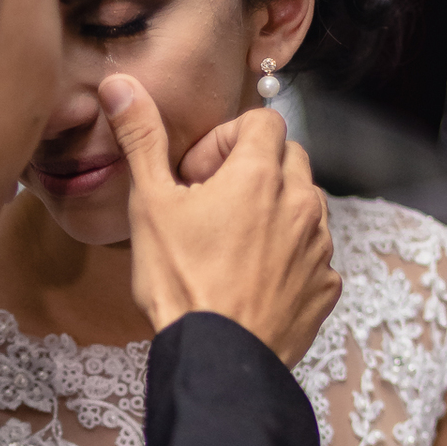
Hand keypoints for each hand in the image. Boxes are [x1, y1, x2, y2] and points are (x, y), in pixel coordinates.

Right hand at [99, 76, 339, 365]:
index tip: (198, 175)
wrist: (217, 360)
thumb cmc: (182, 283)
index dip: (226, 140)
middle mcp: (302, 203)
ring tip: (230, 246)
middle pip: (288, 158)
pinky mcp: (326, 286)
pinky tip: (251, 280)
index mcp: (261, 175)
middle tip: (211, 207)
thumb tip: (121, 85)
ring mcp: (320, 247)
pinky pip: (313, 254)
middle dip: (252, 170)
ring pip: (304, 205)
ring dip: (273, 212)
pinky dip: (288, 257)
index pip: (263, 121)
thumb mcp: (150, 205)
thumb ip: (142, 139)